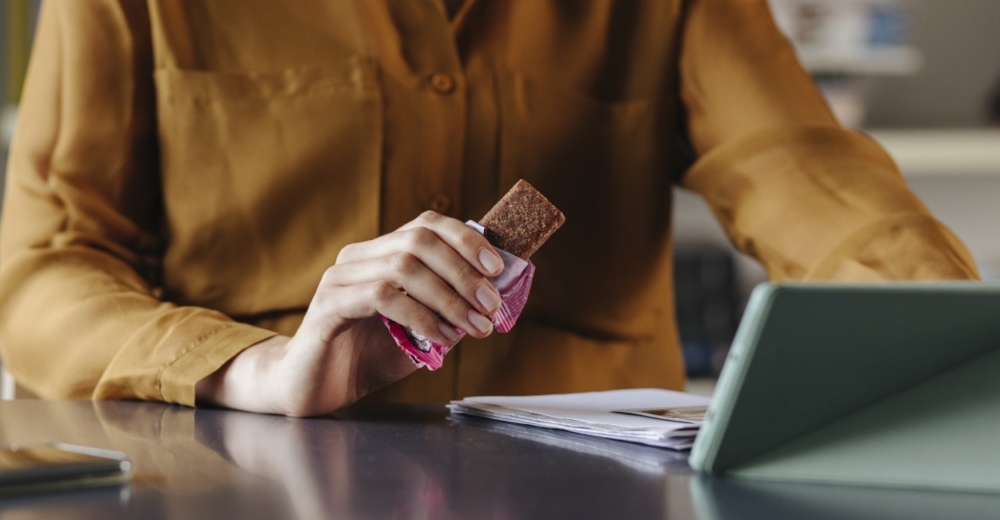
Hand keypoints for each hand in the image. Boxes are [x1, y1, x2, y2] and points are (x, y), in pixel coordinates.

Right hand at [197, 211, 504, 415]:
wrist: (311, 390)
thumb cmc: (364, 359)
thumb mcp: (418, 333)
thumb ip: (447, 313)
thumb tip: (490, 301)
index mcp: (379, 254)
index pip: (425, 225)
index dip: (465, 239)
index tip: (497, 267)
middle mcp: (357, 258)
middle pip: (418, 241)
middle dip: (463, 271)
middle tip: (491, 305)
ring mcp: (339, 279)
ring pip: (403, 267)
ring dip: (448, 297)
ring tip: (473, 327)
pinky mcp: (328, 306)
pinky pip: (382, 297)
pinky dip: (419, 316)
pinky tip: (439, 340)